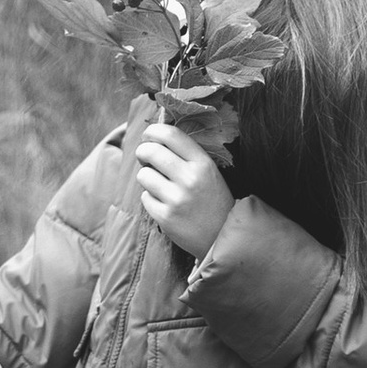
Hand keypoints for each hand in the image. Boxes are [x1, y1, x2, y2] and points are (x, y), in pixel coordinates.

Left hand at [136, 124, 233, 259]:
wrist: (223, 236)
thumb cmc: (213, 200)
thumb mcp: (209, 172)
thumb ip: (187, 154)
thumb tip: (154, 136)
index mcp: (203, 163)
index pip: (170, 135)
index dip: (153, 131)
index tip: (149, 135)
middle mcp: (190, 179)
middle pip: (150, 151)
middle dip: (143, 152)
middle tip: (145, 157)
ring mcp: (176, 199)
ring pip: (143, 175)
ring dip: (147, 177)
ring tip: (158, 184)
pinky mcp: (165, 217)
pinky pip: (145, 198)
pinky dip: (150, 199)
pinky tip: (164, 203)